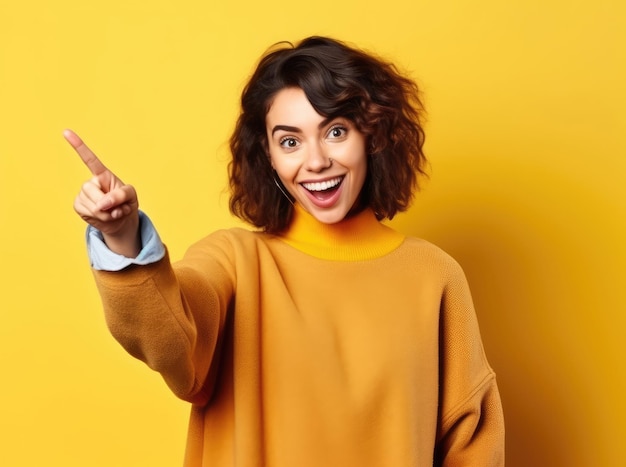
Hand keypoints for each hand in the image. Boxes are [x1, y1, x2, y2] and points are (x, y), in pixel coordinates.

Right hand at [65, 129, 140, 256]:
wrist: (120, 220)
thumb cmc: (126, 203)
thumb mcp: (131, 196)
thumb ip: (120, 195)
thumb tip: (102, 204)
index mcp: (103, 174)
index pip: (89, 159)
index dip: (78, 146)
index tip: (65, 131)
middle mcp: (90, 182)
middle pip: (90, 189)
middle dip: (107, 202)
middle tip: (117, 207)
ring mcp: (82, 194)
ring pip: (92, 204)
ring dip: (107, 213)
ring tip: (113, 212)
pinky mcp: (78, 205)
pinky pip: (88, 212)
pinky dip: (101, 218)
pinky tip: (104, 216)